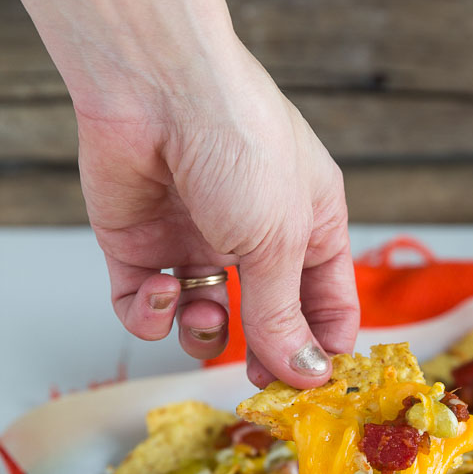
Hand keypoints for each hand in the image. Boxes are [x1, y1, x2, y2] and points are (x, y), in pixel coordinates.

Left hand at [76, 44, 358, 387]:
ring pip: (206, 322)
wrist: (154, 85)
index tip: (317, 388)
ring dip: (203, 333)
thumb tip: (307, 374)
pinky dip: (152, 314)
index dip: (325, 346)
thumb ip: (285, 316)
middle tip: (257, 381)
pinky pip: (150, 307)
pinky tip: (160, 291)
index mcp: (310, 225)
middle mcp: (255, 236)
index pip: (329, 303)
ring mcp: (197, 242)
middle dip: (262, 353)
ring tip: (202, 314)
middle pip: (268, 319)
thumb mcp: (277, 241)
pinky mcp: (142, 248)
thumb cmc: (239, 143)